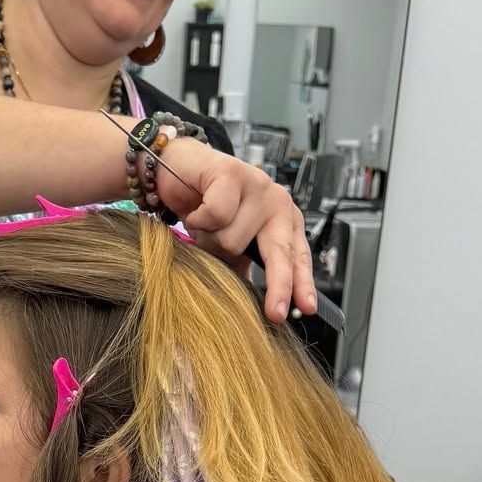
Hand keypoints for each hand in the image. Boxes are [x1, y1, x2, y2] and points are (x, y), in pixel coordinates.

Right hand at [156, 139, 316, 323]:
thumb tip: (253, 304)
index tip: (305, 308)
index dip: (301, 283)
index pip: (298, 255)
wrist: (177, 168)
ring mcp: (256, 185)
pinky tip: (195, 210)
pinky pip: (216, 216)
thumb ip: (244, 266)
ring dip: (209, 240)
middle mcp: (275, 202)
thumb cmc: (204, 205)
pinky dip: (198, 221)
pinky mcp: (232, 173)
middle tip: (275, 313)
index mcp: (282, 220)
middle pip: (280, 251)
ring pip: (234, 240)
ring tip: (202, 226)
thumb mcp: (229, 242)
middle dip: (279, 283)